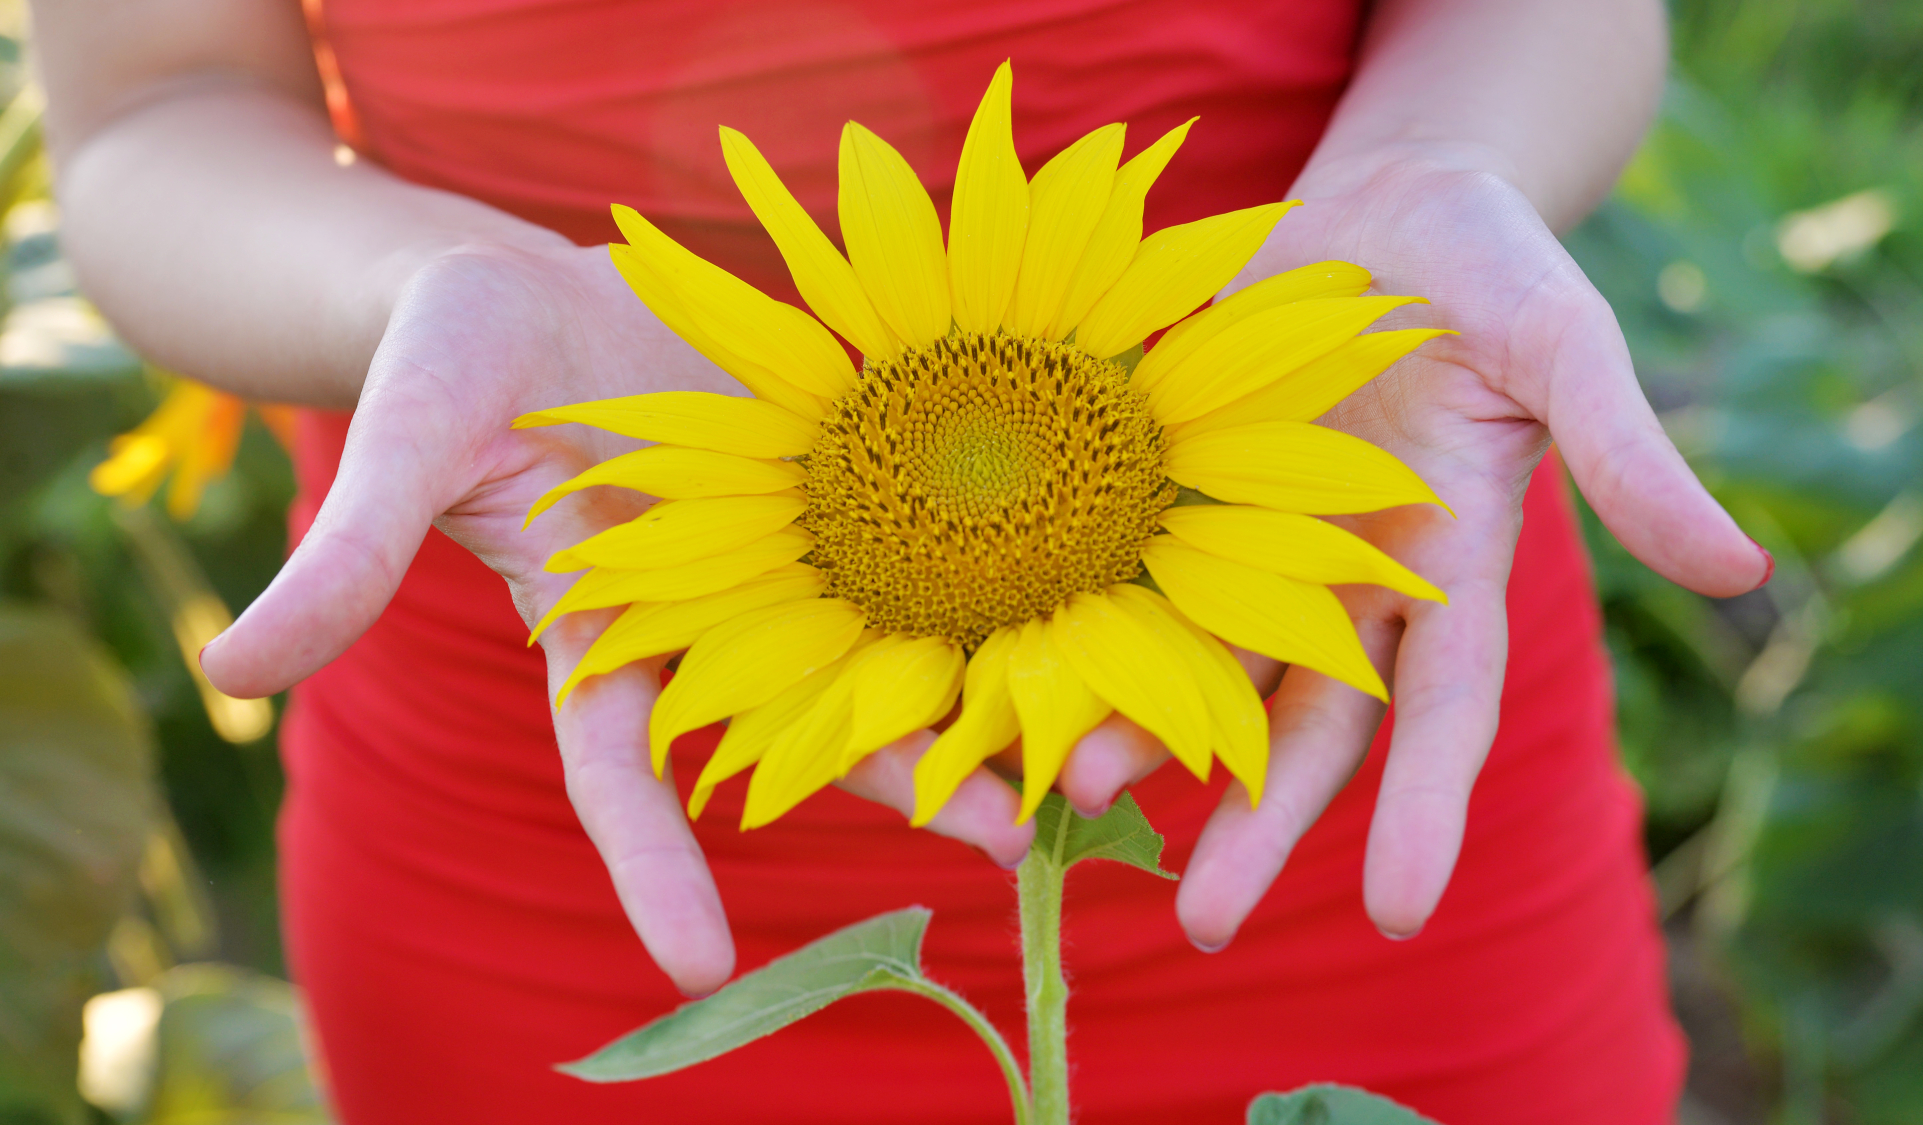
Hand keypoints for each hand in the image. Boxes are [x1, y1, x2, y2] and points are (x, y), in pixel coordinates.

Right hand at [198, 241, 1034, 996]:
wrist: (537, 288)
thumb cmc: (451, 357)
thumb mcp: (404, 440)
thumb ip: (348, 559)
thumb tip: (231, 675)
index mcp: (602, 642)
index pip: (624, 775)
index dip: (652, 866)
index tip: (695, 968)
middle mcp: (710, 623)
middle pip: (810, 730)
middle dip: (902, 784)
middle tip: (1005, 843)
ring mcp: (783, 555)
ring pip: (891, 645)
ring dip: (982, 692)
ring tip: (1091, 743)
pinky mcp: (839, 482)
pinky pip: (923, 539)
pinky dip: (990, 576)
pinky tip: (1082, 598)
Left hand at [1058, 146, 1769, 945]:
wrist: (1378, 204)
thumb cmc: (1493, 265)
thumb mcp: (1566, 342)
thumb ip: (1627, 455)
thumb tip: (1743, 571)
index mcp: (1446, 569)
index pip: (1442, 712)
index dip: (1424, 809)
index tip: (1397, 911)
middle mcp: (1344, 580)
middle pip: (1306, 726)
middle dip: (1260, 823)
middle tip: (1205, 927)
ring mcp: (1253, 539)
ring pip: (1199, 663)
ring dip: (1146, 730)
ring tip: (1076, 791)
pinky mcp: (1174, 483)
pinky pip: (1127, 565)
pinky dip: (1083, 617)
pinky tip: (1022, 664)